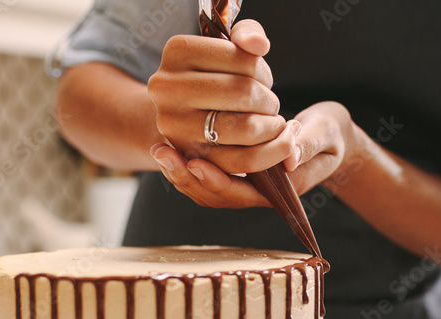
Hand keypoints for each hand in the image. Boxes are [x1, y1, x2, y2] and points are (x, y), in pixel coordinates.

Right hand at [147, 20, 294, 174]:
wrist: (181, 111)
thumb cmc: (213, 75)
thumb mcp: (226, 46)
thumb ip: (247, 34)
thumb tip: (259, 46)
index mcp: (177, 51)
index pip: (243, 60)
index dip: (264, 72)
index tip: (263, 80)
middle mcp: (167, 88)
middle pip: (244, 94)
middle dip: (269, 101)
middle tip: (271, 105)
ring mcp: (174, 125)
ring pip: (245, 129)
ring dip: (272, 127)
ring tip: (274, 123)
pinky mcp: (189, 156)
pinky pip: (240, 161)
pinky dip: (268, 153)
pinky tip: (274, 143)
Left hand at [148, 101, 356, 208]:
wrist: (328, 133)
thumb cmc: (330, 132)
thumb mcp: (326, 132)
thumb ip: (308, 143)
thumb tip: (287, 157)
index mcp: (282, 189)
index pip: (243, 194)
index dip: (217, 181)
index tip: (194, 163)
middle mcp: (260, 192)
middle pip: (217, 196)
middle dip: (187, 178)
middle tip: (164, 152)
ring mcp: (246, 185)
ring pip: (207, 190)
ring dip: (181, 173)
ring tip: (160, 149)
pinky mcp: (236, 172)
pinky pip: (207, 176)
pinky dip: (186, 165)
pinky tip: (169, 145)